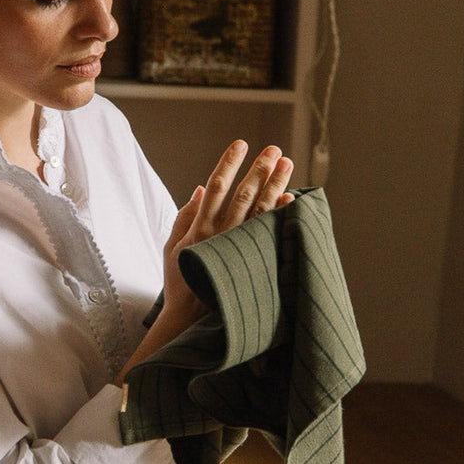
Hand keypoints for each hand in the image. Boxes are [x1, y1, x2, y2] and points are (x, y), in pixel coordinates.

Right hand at [118, 142, 293, 381]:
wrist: (189, 320)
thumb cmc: (179, 283)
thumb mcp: (171, 248)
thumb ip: (185, 216)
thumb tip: (200, 188)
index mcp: (198, 227)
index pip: (216, 186)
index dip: (229, 163)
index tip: (241, 143)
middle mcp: (219, 234)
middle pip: (243, 194)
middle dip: (259, 169)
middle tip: (275, 149)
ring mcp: (236, 248)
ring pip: (260, 209)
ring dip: (275, 184)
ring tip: (287, 164)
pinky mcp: (249, 263)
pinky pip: (269, 235)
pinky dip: (280, 215)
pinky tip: (291, 199)